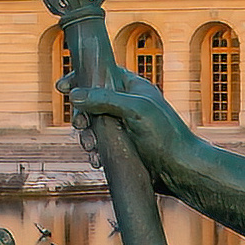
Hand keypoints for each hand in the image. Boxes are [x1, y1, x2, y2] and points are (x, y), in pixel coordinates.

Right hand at [61, 68, 184, 154]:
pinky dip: (94, 152)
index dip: (80, 78)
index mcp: (133, 88)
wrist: (181, 171)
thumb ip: (105, 99)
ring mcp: (124, 127)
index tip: (62, 87)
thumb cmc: (165, 136)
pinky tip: (97, 161)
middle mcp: (127, 105)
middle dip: (81, 114)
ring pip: (93, 126)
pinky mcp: (122, 147)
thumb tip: (74, 94)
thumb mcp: (136, 110)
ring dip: (86, 136)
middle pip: (91, 102)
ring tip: (91, 147)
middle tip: (81, 125)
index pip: (101, 74)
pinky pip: (99, 146)